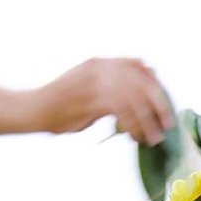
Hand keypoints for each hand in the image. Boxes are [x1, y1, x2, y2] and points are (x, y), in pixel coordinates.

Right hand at [27, 58, 172, 145]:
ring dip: (148, 121)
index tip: (163, 101)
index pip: (136, 65)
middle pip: (141, 82)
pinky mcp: (93, 99)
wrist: (33, 109)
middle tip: (167, 123)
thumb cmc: (59, 105)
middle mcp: (101, 68)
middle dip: (158, 104)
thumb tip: (136, 99)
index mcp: (100, 63)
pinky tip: (136, 138)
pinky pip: (124, 112)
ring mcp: (97, 82)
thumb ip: (109, 89)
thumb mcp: (87, 88)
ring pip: (135, 99)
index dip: (153, 83)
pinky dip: (134, 127)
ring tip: (153, 138)